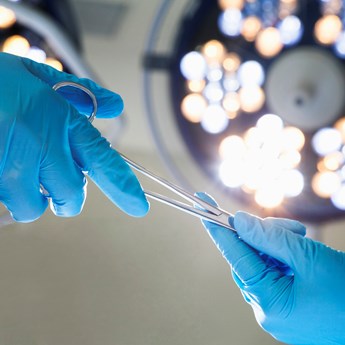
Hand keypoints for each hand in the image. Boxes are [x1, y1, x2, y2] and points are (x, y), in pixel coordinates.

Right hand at [0, 52, 148, 221]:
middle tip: (56, 183)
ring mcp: (10, 167)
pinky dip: (8, 194)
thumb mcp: (39, 76)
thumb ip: (81, 93)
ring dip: (33, 198)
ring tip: (21, 174)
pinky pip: (5, 204)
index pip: (102, 160)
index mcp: (60, 119)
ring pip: (33, 207)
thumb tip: (115, 105)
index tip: (139, 206)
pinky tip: (2, 168)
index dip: (123, 186)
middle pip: (70, 196)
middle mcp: (40, 146)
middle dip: (67, 197)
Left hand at [198, 192, 344, 344]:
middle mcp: (266, 308)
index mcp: (268, 302)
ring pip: (262, 263)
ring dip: (278, 246)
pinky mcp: (286, 306)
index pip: (234, 255)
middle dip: (265, 237)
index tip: (202, 204)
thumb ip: (269, 238)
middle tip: (291, 229)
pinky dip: (283, 258)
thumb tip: (238, 221)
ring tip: (303, 240)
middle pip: (249, 257)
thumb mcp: (308, 258)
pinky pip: (273, 274)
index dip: (217, 227)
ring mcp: (277, 309)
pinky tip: (301, 253)